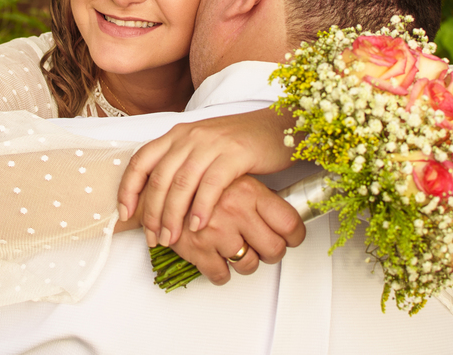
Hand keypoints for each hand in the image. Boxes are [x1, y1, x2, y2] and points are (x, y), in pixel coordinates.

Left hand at [118, 108, 296, 247]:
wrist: (276, 127)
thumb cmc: (238, 143)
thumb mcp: (201, 148)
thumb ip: (178, 165)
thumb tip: (156, 198)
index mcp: (176, 134)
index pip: (141, 161)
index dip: (129, 189)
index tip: (126, 215)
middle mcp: (189, 136)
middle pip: (160, 178)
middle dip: (152, 212)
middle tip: (154, 238)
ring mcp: (211, 143)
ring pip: (181, 183)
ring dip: (173, 215)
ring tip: (172, 239)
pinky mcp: (234, 153)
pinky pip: (211, 184)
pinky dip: (201, 207)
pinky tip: (198, 225)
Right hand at [167, 176, 305, 285]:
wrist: (158, 185)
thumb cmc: (198, 183)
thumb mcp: (236, 178)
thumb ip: (260, 198)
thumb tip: (286, 220)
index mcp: (250, 191)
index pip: (289, 223)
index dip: (295, 237)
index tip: (291, 238)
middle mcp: (236, 211)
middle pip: (274, 249)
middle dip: (270, 252)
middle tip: (263, 246)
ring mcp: (216, 231)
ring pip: (248, 265)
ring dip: (245, 263)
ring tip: (236, 248)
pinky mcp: (197, 249)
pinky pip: (221, 275)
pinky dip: (221, 272)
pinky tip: (217, 257)